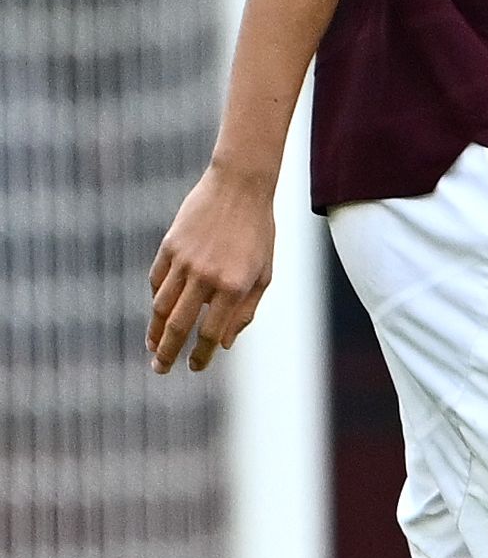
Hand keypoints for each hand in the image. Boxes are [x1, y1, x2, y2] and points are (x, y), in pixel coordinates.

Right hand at [147, 164, 276, 371]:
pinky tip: (158, 313)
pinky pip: (157, 281)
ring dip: (155, 331)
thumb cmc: (258, 234)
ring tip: (153, 347)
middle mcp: (206, 276)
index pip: (212, 333)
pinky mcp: (169, 247)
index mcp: (234, 286)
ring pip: (161, 306)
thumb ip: (245, 310)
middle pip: (178, 325)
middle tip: (160, 369)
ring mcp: (184, 261)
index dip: (202, 355)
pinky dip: (156, 299)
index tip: (195, 367)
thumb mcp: (264, 273)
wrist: (239, 187)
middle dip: (168, 352)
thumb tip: (225, 344)